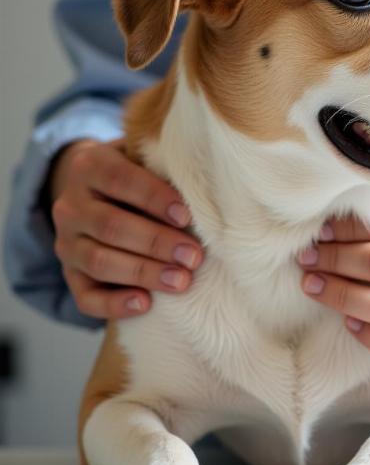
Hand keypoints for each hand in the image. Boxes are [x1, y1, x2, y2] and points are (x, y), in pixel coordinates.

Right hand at [49, 139, 202, 318]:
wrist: (99, 193)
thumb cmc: (139, 175)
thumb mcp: (145, 160)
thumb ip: (164, 167)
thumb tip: (207, 188)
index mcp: (90, 167)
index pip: (119, 179)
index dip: (154, 198)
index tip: (186, 216)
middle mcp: (71, 206)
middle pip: (111, 226)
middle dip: (156, 243)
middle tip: (193, 256)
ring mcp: (67, 244)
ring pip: (99, 262)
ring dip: (143, 273)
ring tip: (181, 281)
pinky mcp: (71, 276)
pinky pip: (86, 297)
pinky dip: (114, 304)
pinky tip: (145, 304)